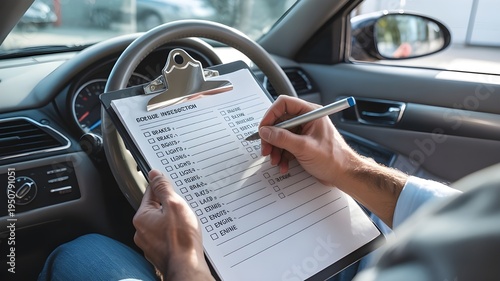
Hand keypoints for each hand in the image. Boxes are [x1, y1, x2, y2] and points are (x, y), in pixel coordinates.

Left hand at [133, 169, 213, 279]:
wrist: (187, 267)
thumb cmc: (181, 239)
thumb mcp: (175, 205)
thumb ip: (163, 188)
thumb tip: (154, 174)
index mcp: (142, 217)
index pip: (150, 193)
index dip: (163, 187)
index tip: (172, 184)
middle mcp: (142, 232)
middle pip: (156, 209)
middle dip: (170, 206)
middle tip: (183, 207)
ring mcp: (150, 244)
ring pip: (162, 224)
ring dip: (173, 221)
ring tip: (186, 223)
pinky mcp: (159, 253)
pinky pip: (166, 237)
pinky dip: (175, 234)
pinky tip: (185, 235)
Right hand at [259, 96, 406, 226]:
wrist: (344, 174)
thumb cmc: (334, 159)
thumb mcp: (304, 148)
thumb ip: (282, 138)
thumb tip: (266, 131)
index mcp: (310, 113)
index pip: (284, 104)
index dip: (271, 115)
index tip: (263, 128)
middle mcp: (306, 120)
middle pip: (280, 122)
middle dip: (271, 137)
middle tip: (266, 149)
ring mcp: (304, 132)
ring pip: (280, 136)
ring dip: (275, 149)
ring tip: (275, 160)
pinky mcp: (302, 144)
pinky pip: (285, 146)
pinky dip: (281, 156)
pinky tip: (283, 165)